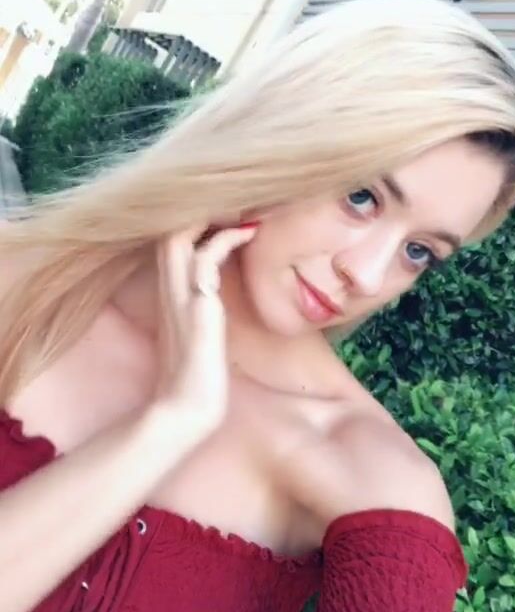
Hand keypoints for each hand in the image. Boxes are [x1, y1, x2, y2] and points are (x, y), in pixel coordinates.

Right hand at [153, 225, 256, 443]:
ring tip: (244, 207)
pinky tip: (249, 233)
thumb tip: (221, 306)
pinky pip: (204, 259)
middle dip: (199, 209)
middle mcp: (168, 291)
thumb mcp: (201, 338)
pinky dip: (225, 240)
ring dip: (212, 217)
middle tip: (236, 200)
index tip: (227, 210)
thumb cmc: (196, 381)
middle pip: (167, 230)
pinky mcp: (196, 308)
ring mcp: (178, 298)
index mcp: (169, 296)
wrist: (184, 411)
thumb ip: (205, 316)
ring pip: (179, 236)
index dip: (193, 221)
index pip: (171, 244)